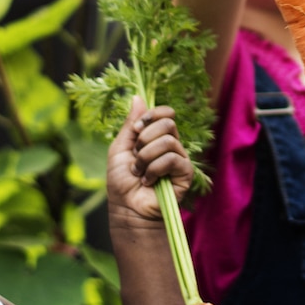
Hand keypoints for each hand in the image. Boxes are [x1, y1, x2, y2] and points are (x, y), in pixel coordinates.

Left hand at [106, 98, 193, 224]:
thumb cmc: (121, 181)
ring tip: (139, 172)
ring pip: (168, 141)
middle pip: (168, 123)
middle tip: (136, 155)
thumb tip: (137, 96)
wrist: (126, 208)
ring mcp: (179, 159)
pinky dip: (154, 169)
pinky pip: (172, 159)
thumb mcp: (120, 148)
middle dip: (146, 138)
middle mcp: (171, 145)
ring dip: (146, 157)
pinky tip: (148, 181)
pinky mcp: (185, 174)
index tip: (135, 129)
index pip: (165, 113)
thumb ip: (130, 124)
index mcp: (156, 136)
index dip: (152, 115)